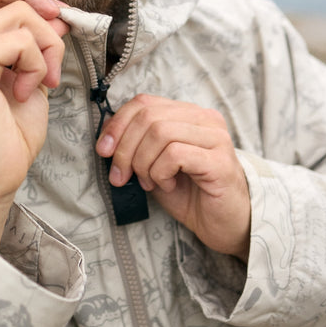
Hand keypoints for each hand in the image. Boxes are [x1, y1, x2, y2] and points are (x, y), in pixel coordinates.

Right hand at [0, 0, 68, 249]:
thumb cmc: (3, 138)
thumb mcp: (26, 78)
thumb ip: (34, 44)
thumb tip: (55, 14)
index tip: (52, 17)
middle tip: (57, 27)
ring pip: (17, 13)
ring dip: (47, 46)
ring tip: (44, 81)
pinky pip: (19, 40)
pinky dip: (37, 63)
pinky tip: (29, 92)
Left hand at [96, 94, 250, 261]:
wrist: (222, 224)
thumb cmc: (188, 193)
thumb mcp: (153, 163)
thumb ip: (135, 144)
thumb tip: (106, 134)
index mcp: (188, 114)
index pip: (143, 102)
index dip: (117, 124)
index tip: (103, 151)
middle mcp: (205, 119)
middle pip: (148, 117)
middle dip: (125, 149)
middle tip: (121, 176)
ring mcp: (215, 138)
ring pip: (159, 132)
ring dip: (143, 163)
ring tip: (150, 182)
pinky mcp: (219, 161)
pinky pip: (175, 154)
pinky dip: (160, 173)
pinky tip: (166, 186)